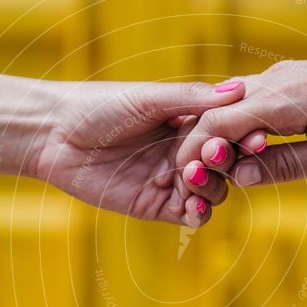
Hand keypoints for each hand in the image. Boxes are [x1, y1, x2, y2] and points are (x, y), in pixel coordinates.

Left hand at [32, 80, 245, 224]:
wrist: (54, 136)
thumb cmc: (98, 107)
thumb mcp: (149, 99)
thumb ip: (193, 99)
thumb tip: (240, 90)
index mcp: (186, 121)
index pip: (226, 132)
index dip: (241, 136)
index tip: (252, 138)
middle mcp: (183, 151)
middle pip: (224, 164)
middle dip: (226, 163)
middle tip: (212, 156)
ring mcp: (170, 180)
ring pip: (212, 192)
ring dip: (213, 188)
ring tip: (193, 178)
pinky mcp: (155, 206)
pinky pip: (190, 215)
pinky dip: (199, 213)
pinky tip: (194, 206)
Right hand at [176, 49, 306, 198]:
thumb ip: (289, 166)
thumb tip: (239, 177)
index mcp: (292, 99)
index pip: (220, 122)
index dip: (195, 152)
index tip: (184, 182)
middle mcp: (283, 79)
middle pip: (217, 109)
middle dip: (198, 145)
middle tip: (192, 183)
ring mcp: (288, 73)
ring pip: (232, 102)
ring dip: (217, 135)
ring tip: (213, 172)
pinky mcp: (297, 77)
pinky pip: (253, 99)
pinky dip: (238, 124)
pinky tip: (241, 150)